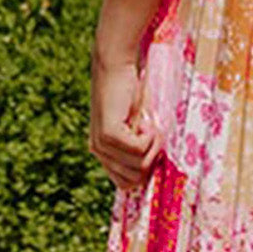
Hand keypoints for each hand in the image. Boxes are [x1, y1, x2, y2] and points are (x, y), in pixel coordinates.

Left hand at [88, 52, 162, 191]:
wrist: (116, 67)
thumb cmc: (130, 93)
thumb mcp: (135, 126)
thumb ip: (137, 147)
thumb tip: (154, 168)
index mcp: (103, 153)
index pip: (126, 184)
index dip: (146, 170)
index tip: (151, 148)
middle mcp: (98, 151)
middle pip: (135, 179)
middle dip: (152, 160)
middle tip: (153, 136)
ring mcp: (101, 144)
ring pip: (139, 165)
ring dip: (153, 147)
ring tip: (150, 126)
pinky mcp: (109, 133)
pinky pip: (139, 150)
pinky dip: (150, 138)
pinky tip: (146, 122)